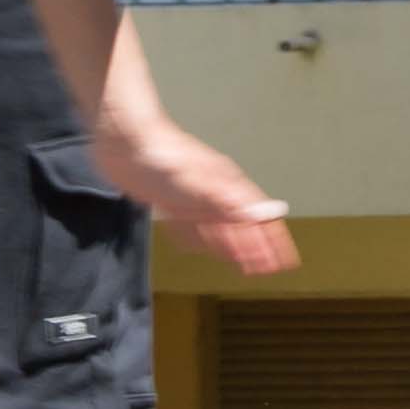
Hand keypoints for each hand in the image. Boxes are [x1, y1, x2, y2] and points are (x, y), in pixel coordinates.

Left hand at [89, 103, 298, 279]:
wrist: (125, 140)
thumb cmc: (165, 156)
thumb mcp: (203, 183)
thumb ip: (235, 202)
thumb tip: (269, 212)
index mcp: (227, 188)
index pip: (259, 219)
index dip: (273, 242)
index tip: (284, 262)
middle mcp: (213, 193)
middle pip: (242, 226)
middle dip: (256, 248)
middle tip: (268, 268)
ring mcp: (192, 198)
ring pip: (217, 228)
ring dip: (231, 247)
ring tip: (241, 263)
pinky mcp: (169, 201)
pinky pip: (189, 227)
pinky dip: (197, 239)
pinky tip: (194, 245)